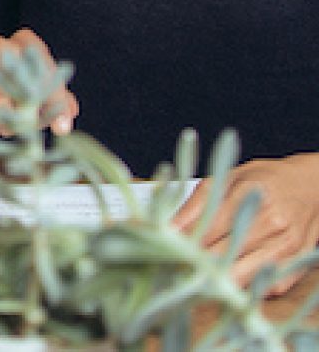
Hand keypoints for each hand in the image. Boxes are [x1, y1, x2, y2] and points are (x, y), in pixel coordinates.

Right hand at [0, 29, 77, 141]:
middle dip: (26, 102)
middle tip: (32, 126)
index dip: (54, 92)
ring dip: (4, 112)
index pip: (41, 60)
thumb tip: (64, 122)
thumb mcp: (38, 100)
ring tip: (10, 131)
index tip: (61, 124)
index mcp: (23, 45)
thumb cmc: (10, 97)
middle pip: (15, 67)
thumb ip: (56, 106)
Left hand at [172, 153, 318, 294]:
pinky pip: (268, 286)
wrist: (312, 185)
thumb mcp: (228, 178)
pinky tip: (231, 282)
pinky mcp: (298, 262)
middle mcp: (271, 221)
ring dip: (218, 282)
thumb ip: (198, 203)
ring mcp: (287, 244)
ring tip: (198, 279)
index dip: (182, 245)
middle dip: (195, 265)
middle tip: (174, 269)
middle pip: (223, 255)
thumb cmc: (264, 180)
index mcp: (248, 194)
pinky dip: (247, 287)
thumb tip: (168, 227)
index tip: (163, 253)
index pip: (208, 229)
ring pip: (243, 276)